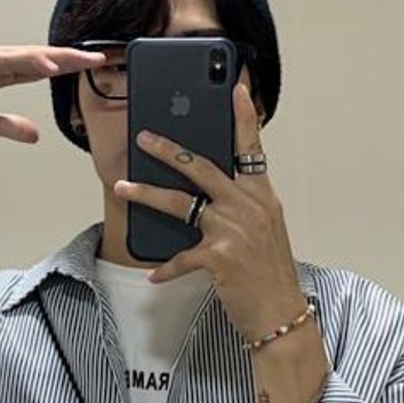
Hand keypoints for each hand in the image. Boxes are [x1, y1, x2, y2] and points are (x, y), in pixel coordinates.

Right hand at [0, 43, 105, 144]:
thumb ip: (9, 126)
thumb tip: (35, 134)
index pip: (37, 68)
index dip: (65, 68)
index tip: (91, 68)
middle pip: (36, 57)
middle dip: (67, 58)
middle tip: (98, 57)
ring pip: (20, 55)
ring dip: (50, 57)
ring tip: (77, 60)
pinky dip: (20, 61)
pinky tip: (42, 65)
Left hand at [114, 83, 305, 340]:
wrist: (281, 314)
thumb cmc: (269, 274)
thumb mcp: (264, 231)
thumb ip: (241, 207)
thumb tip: (207, 195)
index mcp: (262, 196)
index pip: (251, 148)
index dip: (244, 116)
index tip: (234, 87)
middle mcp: (249, 207)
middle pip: (202, 167)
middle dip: (169, 149)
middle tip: (144, 138)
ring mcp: (234, 230)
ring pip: (181, 202)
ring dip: (147, 193)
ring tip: (122, 187)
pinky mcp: (219, 256)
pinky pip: (181, 256)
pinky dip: (166, 267)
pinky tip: (154, 274)